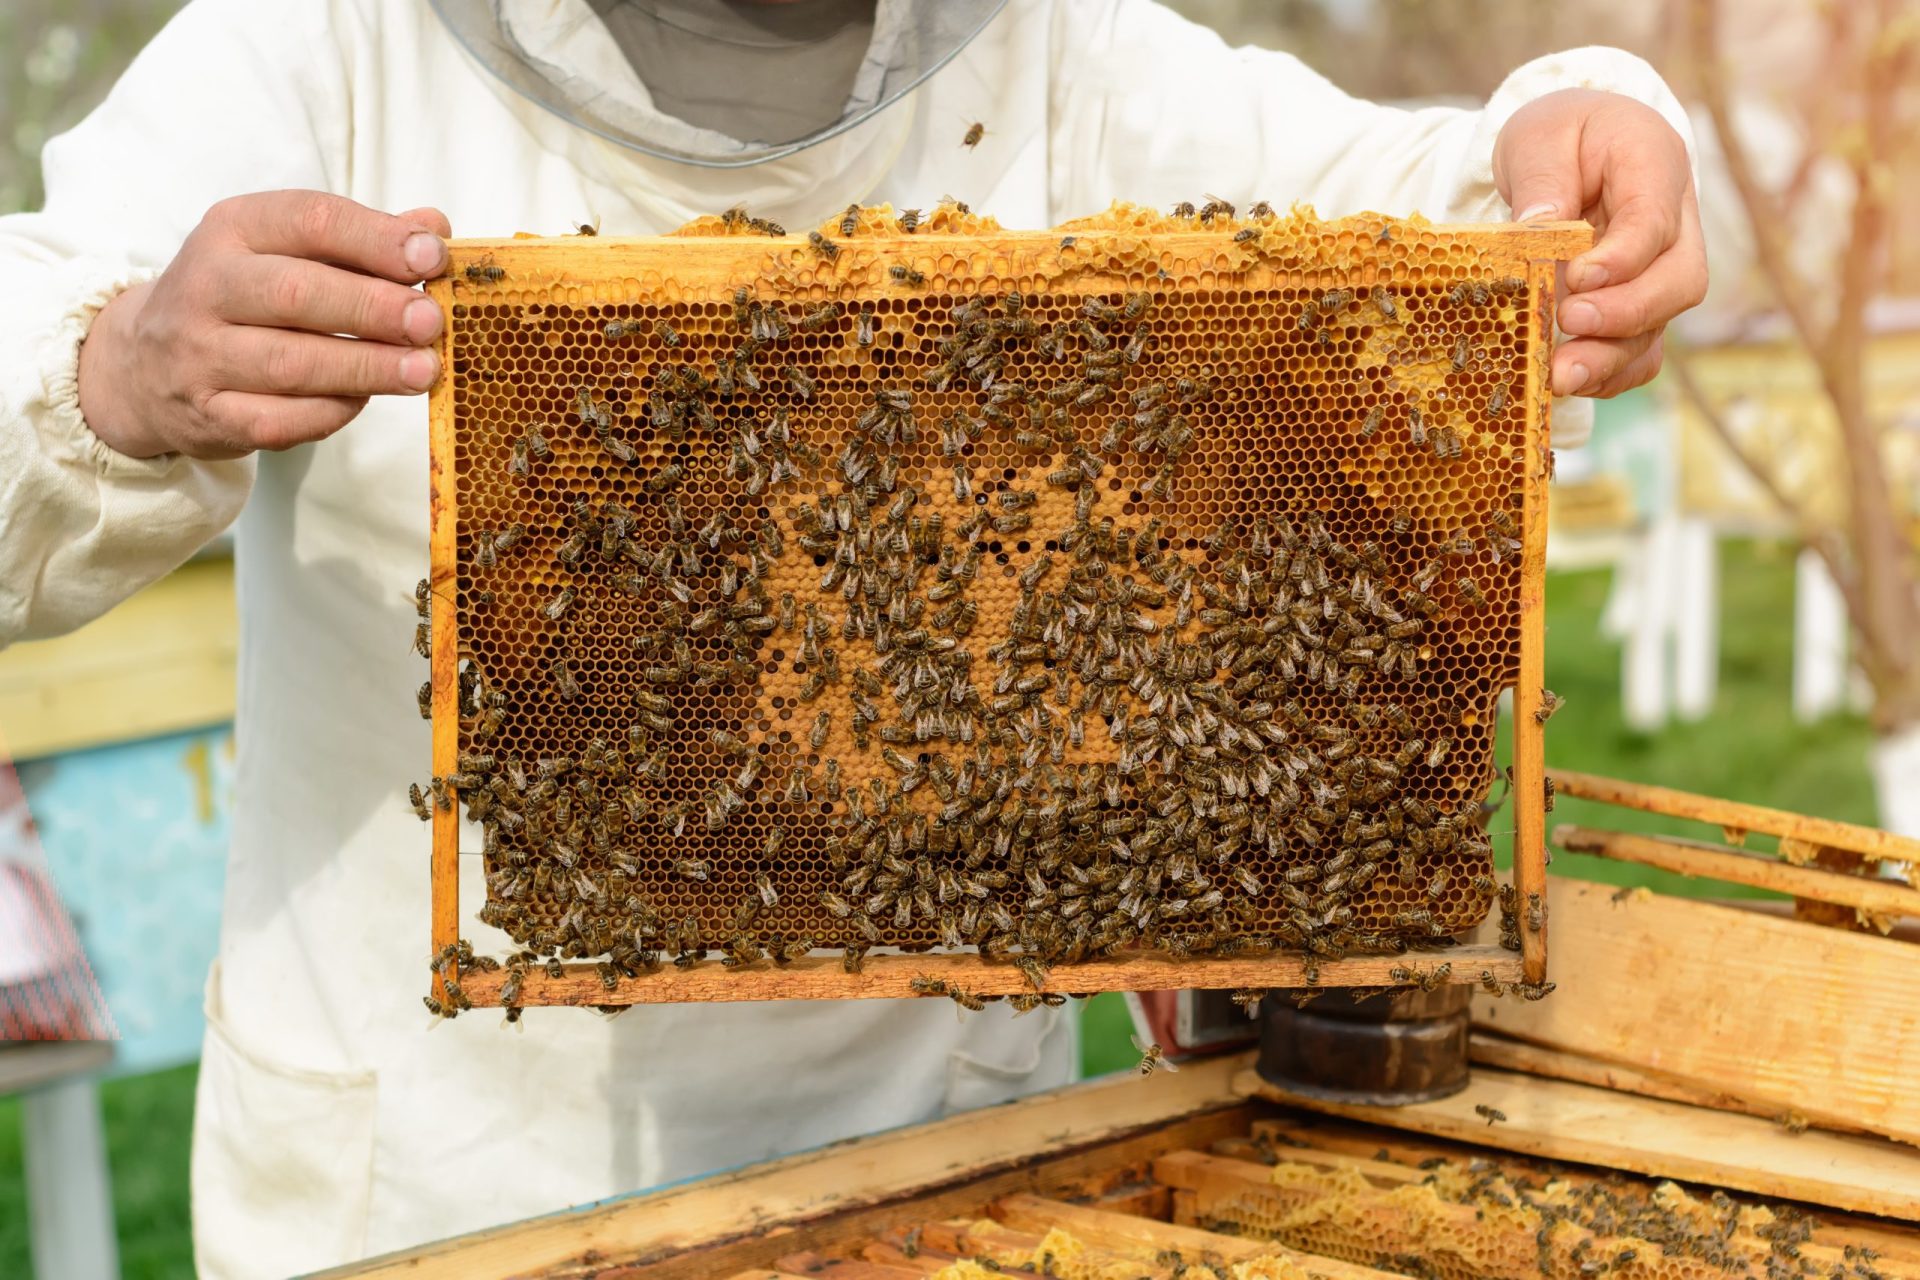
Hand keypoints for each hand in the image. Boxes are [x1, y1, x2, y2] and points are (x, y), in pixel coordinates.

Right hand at [77, 190, 450, 459]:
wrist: (144, 365)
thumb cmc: (244, 300)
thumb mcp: (288, 251)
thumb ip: (361, 240)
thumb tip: (434, 229)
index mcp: (233, 229)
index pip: (309, 219)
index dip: (376, 238)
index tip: (433, 257)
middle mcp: (206, 285)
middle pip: (296, 293)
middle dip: (373, 308)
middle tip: (430, 322)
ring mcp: (199, 354)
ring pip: (290, 362)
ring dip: (367, 367)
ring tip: (423, 369)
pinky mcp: (207, 414)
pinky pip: (278, 419)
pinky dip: (330, 412)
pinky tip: (365, 400)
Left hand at [1493, 88, 1706, 397]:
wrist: (1574, 146)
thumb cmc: (1560, 136)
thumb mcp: (1538, 136)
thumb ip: (1542, 179)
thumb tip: (1540, 228)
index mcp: (1654, 165)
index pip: (1655, 220)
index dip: (1624, 257)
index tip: (1579, 278)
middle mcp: (1675, 223)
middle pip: (1679, 281)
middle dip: (1627, 312)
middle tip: (1571, 321)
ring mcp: (1662, 269)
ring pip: (1661, 323)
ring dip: (1613, 356)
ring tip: (1562, 375)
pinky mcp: (1641, 304)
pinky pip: (1643, 350)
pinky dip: (1613, 374)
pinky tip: (1573, 383)